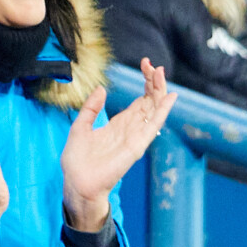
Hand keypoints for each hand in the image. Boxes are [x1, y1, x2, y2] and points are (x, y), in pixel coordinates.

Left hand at [62, 57, 176, 231]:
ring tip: (160, 72)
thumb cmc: (77, 160)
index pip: (139, 100)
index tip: (145, 64)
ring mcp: (135, 137)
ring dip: (159, 91)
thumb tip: (102, 88)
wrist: (77, 182)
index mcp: (118, 124)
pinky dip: (162, 111)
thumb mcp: (80, 126)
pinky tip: (169, 98)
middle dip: (153, 83)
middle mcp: (130, 129)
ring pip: (153, 110)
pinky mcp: (136, 146)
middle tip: (154, 64)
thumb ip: (91, 107)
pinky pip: (152, 126)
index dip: (144, 83)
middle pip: (149, 102)